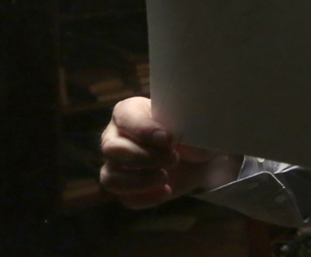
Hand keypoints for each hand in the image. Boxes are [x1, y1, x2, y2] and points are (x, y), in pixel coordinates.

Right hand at [100, 97, 239, 208]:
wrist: (200, 158)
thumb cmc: (192, 132)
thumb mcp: (192, 122)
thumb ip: (181, 125)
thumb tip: (168, 140)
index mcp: (129, 112)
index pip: (124, 117)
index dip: (144, 130)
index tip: (168, 139)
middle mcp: (115, 137)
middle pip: (111, 149)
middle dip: (144, 157)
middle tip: (173, 158)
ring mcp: (115, 165)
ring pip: (110, 178)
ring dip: (140, 181)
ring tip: (165, 177)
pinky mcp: (125, 188)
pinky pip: (125, 198)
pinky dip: (147, 197)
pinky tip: (167, 190)